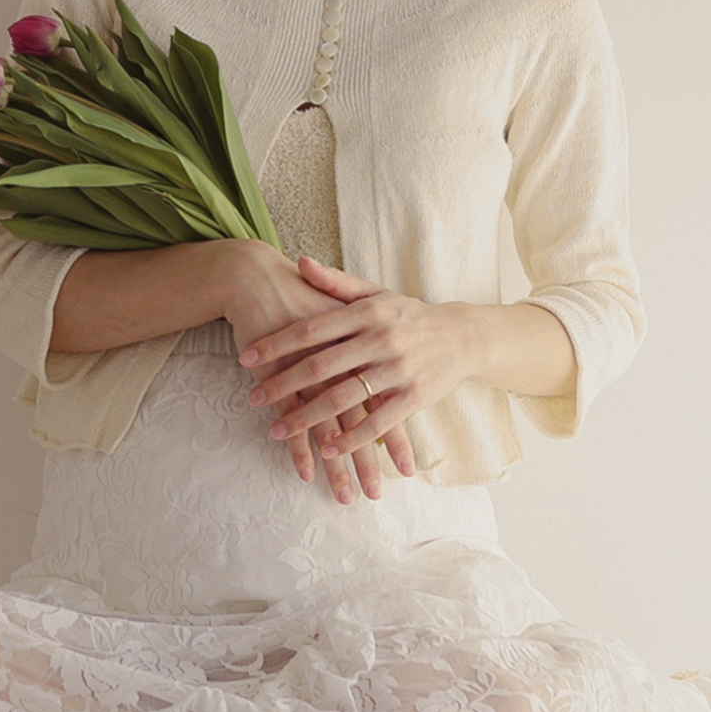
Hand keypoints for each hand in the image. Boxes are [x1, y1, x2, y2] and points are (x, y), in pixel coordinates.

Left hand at [237, 253, 458, 505]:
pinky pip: (377, 423)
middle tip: (253, 398)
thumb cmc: (408, 315)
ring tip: (278, 430)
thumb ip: (335, 283)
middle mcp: (381, 340)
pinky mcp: (414, 398)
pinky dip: (350, 438)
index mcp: (367, 313)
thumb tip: (299, 262)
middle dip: (283, 384)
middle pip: (321, 366)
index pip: (312, 329)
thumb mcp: (375, 294)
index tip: (248, 357)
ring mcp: (398, 370)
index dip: (277, 344)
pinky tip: (326, 449)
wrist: (463, 336)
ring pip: (344, 398)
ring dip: (308, 418)